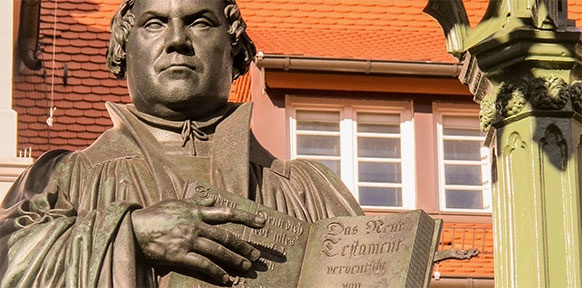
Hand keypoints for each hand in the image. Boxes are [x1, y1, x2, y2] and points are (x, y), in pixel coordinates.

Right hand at [131, 198, 264, 284]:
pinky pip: (203, 265)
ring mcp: (188, 240)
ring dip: (234, 260)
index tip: (262, 222)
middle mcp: (196, 225)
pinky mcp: (180, 254)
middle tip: (257, 254)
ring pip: (218, 251)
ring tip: (246, 267)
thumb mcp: (176, 203)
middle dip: (243, 245)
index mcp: (196, 211)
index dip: (246, 217)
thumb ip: (196, 202)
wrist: (133, 227)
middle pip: (226, 235)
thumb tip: (213, 199)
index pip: (226, 213)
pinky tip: (227, 279)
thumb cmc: (154, 214)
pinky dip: (217, 273)